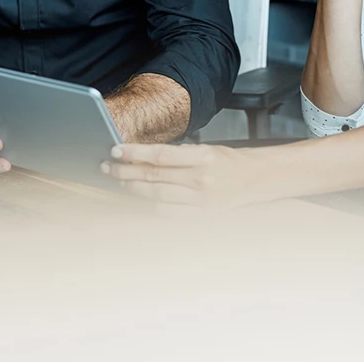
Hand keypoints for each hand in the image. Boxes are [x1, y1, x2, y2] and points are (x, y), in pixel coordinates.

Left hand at [102, 142, 266, 210]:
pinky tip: (139, 198)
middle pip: (154, 176)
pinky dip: (150, 206)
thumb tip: (140, 155)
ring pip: (157, 196)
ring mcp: (201, 201)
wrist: (256, 180)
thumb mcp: (204, 148)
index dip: (134, 153)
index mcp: (203, 158)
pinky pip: (168, 213)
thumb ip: (175, 154)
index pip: (160, 155)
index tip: (115, 150)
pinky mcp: (201, 216)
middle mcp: (201, 180)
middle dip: (126, 171)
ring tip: (119, 181)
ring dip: (134, 189)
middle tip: (108, 167)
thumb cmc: (228, 161)